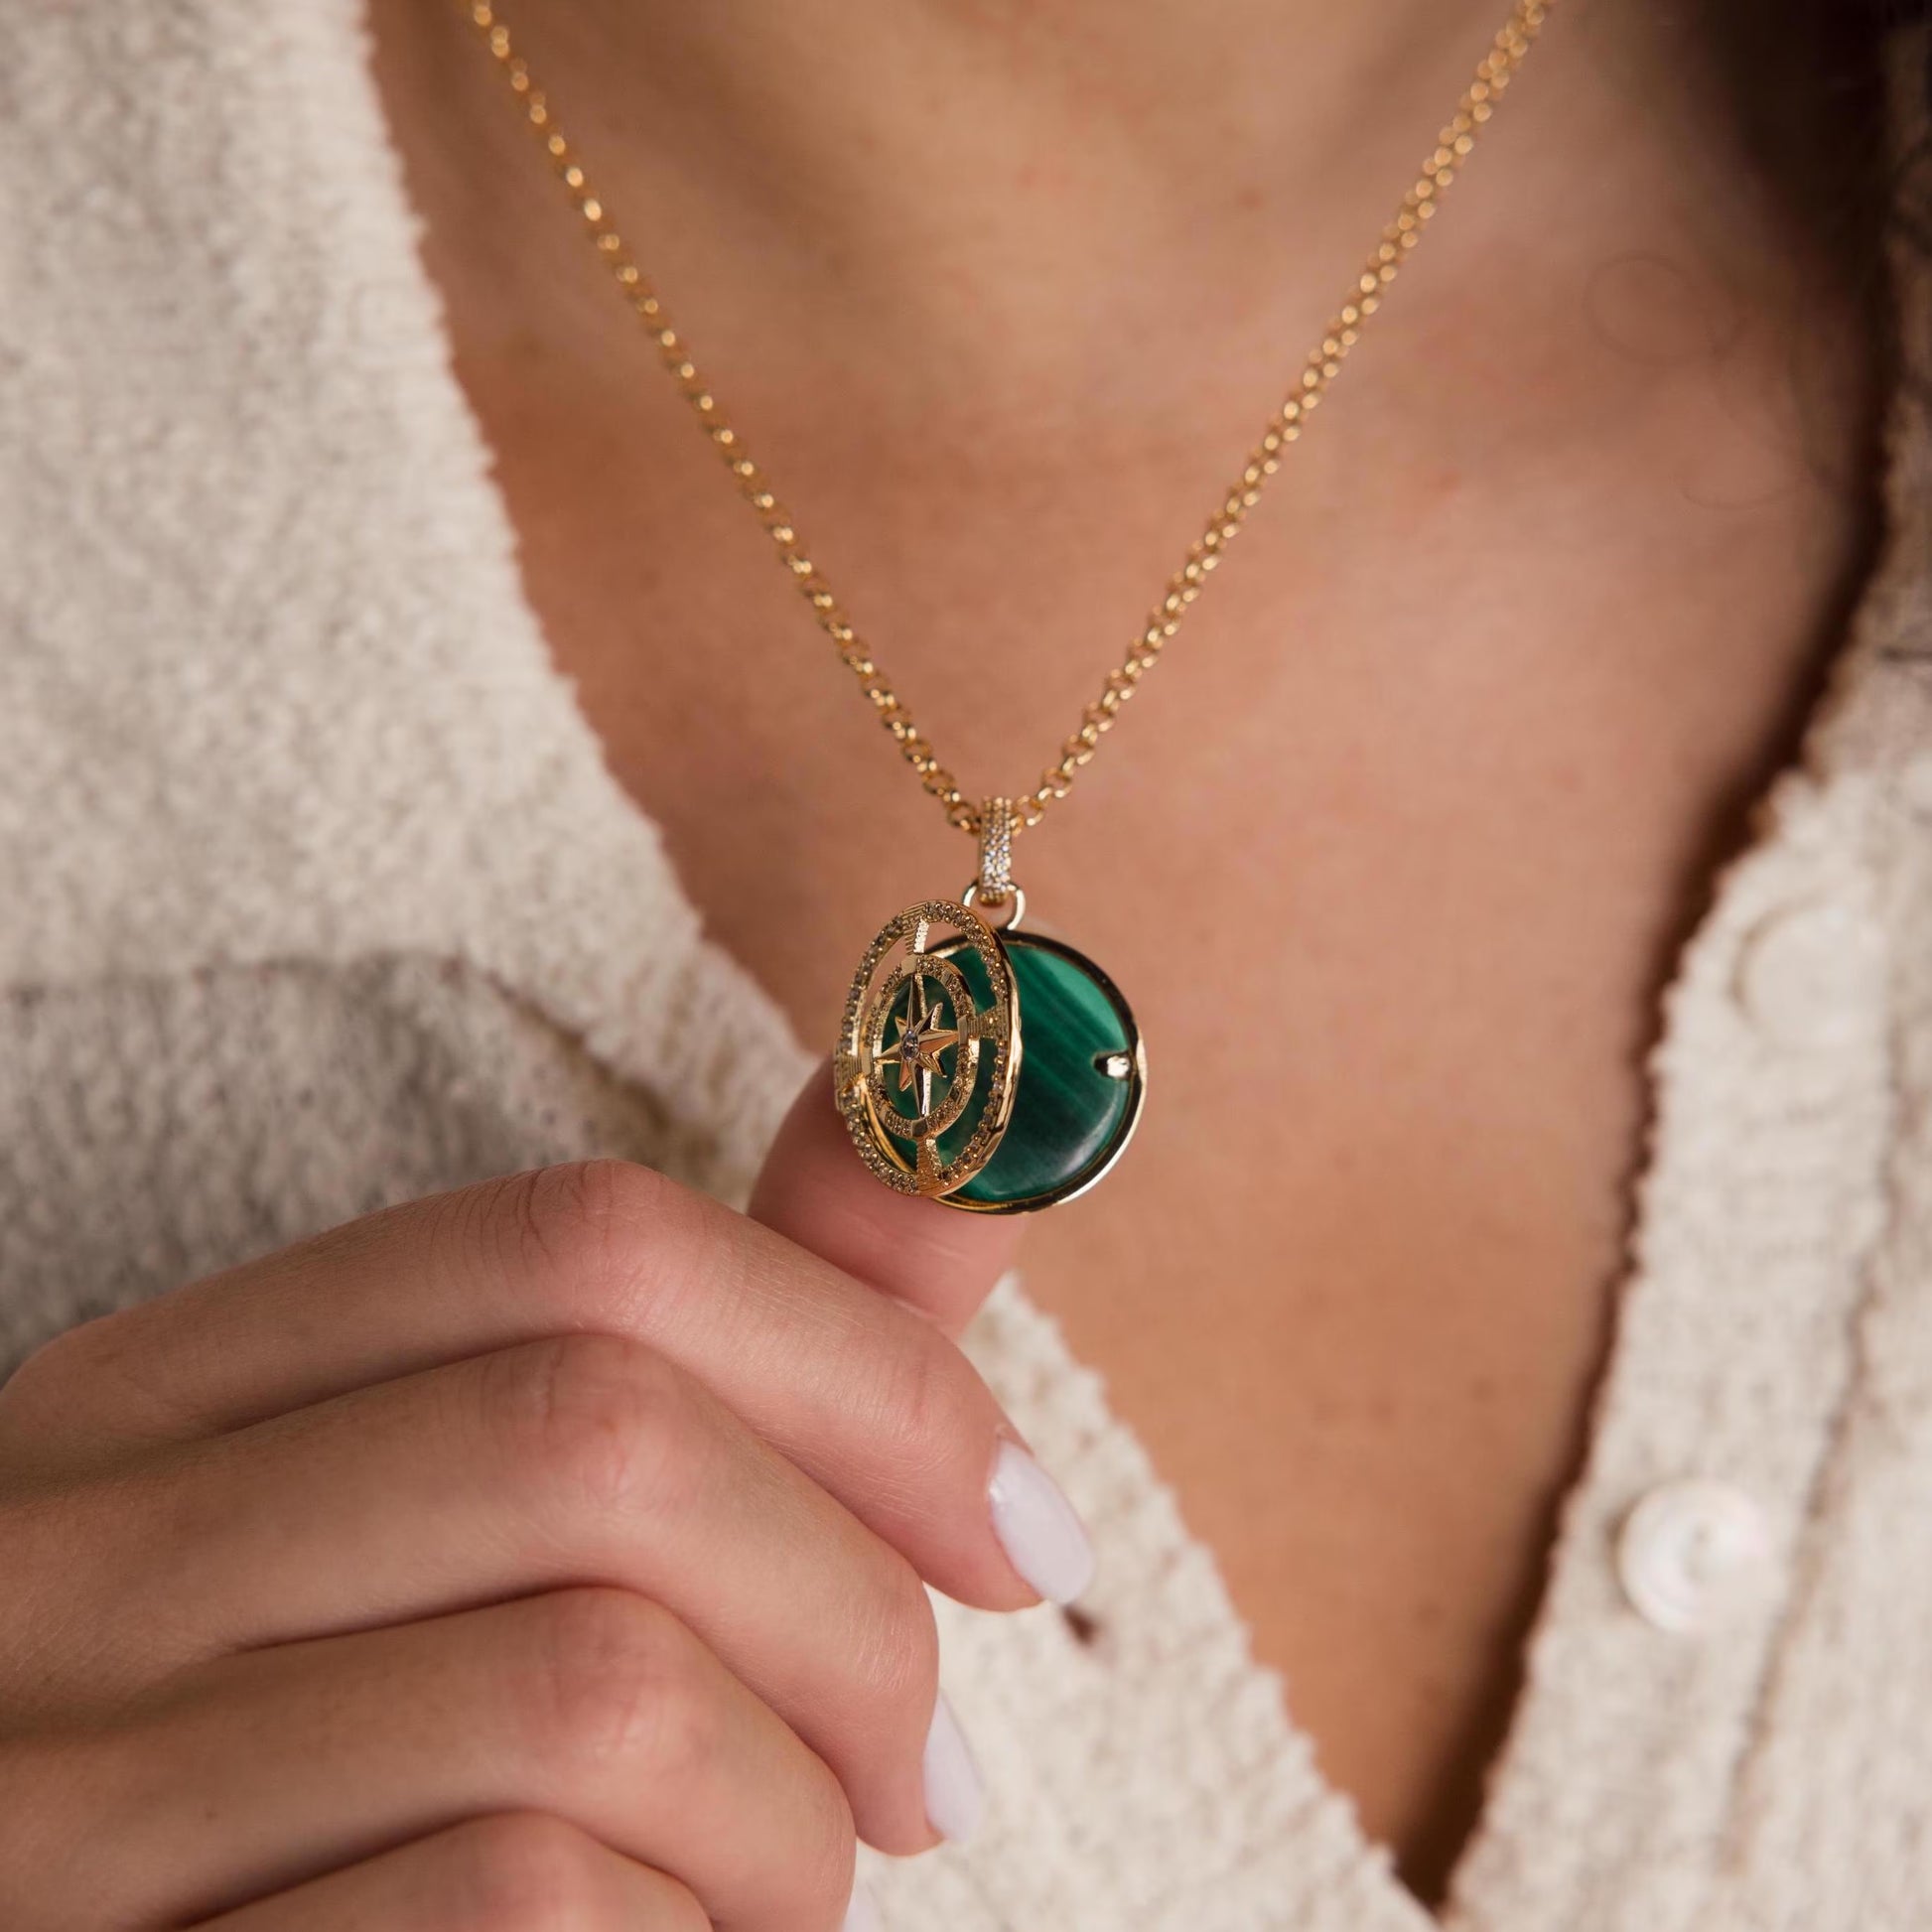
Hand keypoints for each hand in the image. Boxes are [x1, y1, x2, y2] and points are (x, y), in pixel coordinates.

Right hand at [0, 1068, 1091, 1928]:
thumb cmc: (363, 1772)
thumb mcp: (475, 1532)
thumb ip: (727, 1343)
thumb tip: (977, 1143)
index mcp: (175, 1387)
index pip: (583, 1237)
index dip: (869, 1363)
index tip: (1016, 1523)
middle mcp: (84, 1550)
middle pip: (609, 1438)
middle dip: (857, 1610)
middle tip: (920, 1762)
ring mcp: (69, 1788)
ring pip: (597, 1690)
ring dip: (790, 1813)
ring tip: (795, 1879)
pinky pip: (525, 1907)